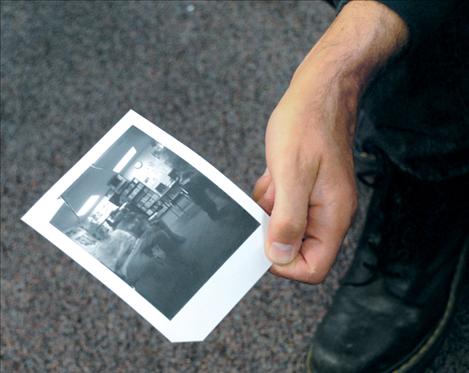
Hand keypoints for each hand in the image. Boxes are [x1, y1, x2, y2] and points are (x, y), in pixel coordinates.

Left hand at [253, 79, 357, 282]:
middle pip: (299, 249)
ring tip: (275, 180)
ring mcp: (320, 201)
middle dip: (275, 229)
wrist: (320, 93)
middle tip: (270, 201)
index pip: (313, 267)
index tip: (265, 241)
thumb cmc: (308, 125)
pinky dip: (274, 194)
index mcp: (333, 217)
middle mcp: (330, 214)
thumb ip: (288, 220)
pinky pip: (285, 205)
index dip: (285, 262)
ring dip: (272, 208)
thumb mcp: (291, 175)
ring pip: (288, 225)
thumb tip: (280, 256)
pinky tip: (275, 173)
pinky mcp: (309, 189)